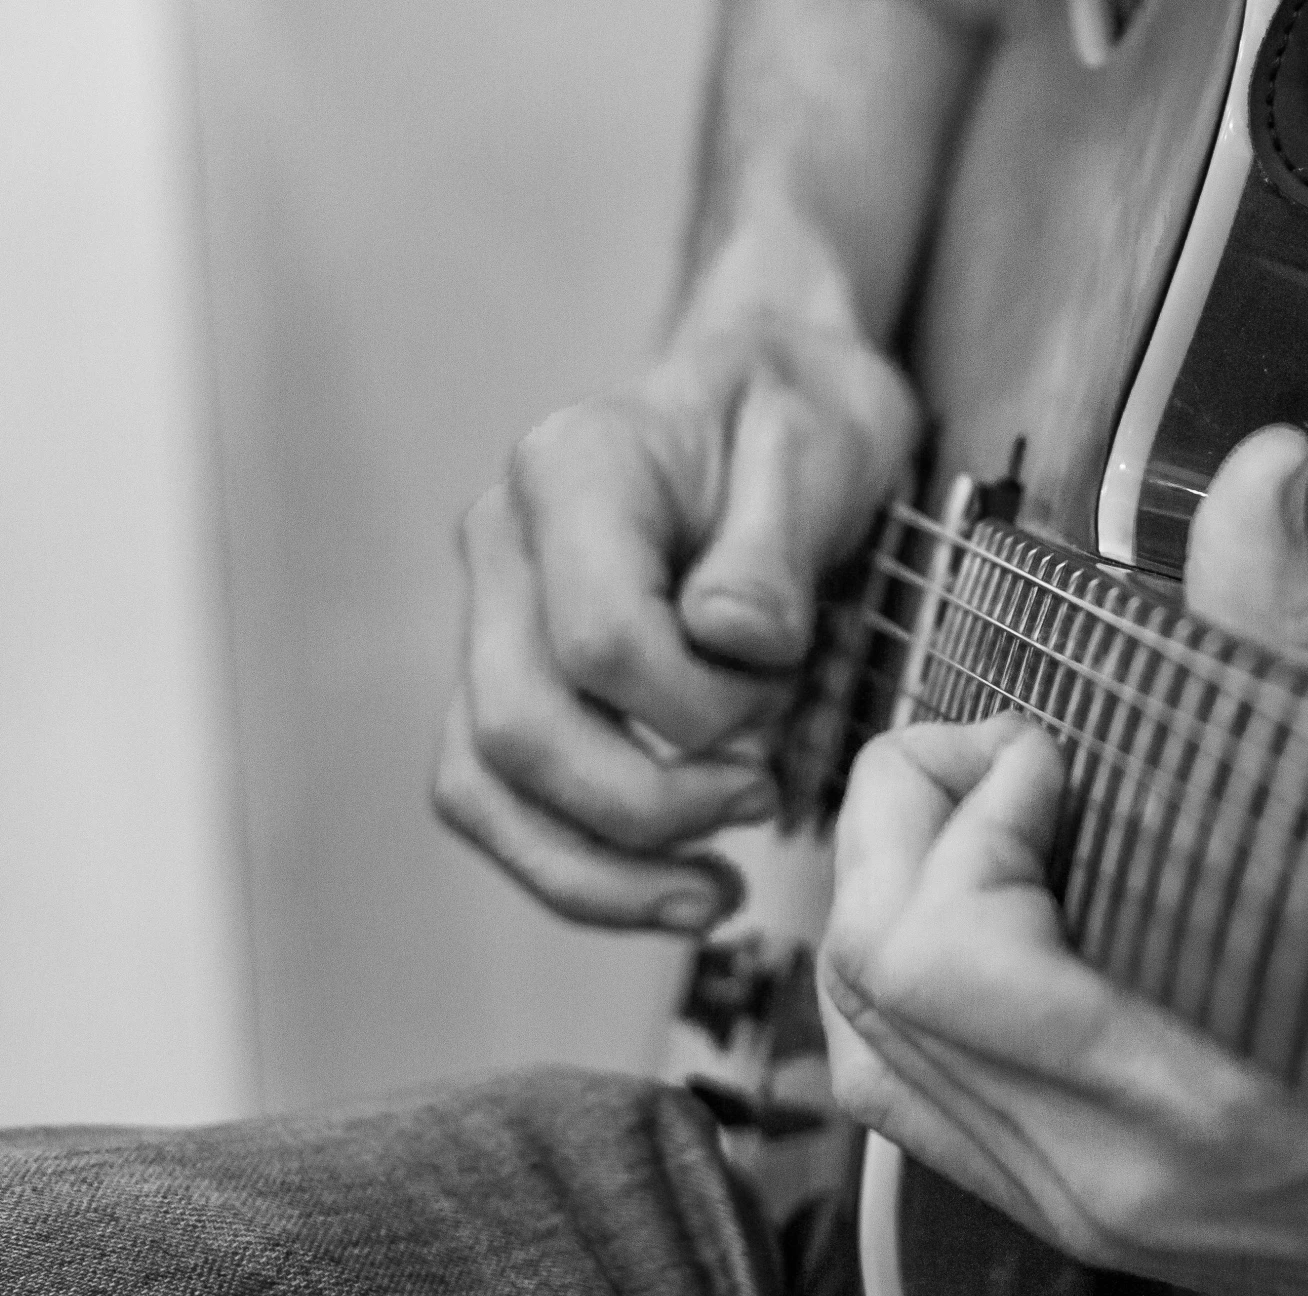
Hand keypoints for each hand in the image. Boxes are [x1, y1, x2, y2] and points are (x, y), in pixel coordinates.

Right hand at [435, 313, 917, 929]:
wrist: (770, 388)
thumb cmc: (801, 414)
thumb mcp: (824, 444)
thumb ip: (775, 546)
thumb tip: (729, 641)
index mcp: (573, 469)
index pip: (598, 640)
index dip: (698, 710)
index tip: (784, 692)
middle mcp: (502, 542)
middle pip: (520, 729)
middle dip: (651, 806)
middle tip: (763, 797)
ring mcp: (487, 614)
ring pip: (483, 786)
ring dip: (601, 870)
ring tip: (715, 894)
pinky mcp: (502, 677)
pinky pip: (497, 801)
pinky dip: (579, 869)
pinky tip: (672, 888)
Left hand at [818, 428, 1307, 1295]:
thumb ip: (1293, 647)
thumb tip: (1254, 468)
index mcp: (1191, 1083)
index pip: (936, 954)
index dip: (966, 809)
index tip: (1059, 750)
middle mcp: (1111, 1170)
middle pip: (869, 985)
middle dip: (905, 829)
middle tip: (1016, 764)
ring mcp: (1088, 1211)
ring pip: (869, 1051)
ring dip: (900, 905)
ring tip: (1003, 830)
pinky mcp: (1087, 1225)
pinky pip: (917, 1104)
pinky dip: (919, 994)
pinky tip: (1007, 921)